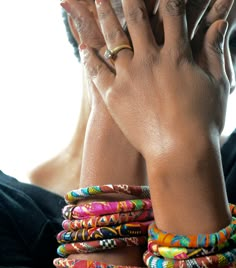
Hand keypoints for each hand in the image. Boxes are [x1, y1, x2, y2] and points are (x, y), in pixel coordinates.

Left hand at [76, 0, 231, 164]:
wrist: (179, 153)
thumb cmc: (203, 122)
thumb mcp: (218, 85)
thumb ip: (214, 51)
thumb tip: (218, 23)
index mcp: (177, 56)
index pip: (170, 13)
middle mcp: (150, 60)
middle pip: (137, 18)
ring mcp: (128, 78)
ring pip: (113, 39)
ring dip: (105, 16)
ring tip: (98, 0)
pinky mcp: (113, 96)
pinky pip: (97, 71)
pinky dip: (89, 58)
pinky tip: (84, 47)